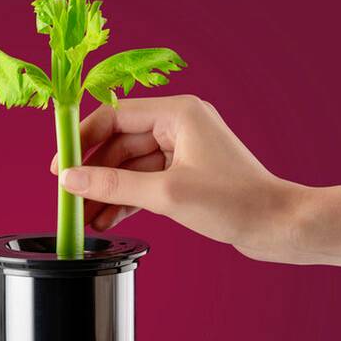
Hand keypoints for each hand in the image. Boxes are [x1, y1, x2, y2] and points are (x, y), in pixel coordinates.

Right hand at [50, 95, 307, 262]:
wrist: (280, 227)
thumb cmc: (236, 202)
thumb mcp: (166, 193)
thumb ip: (113, 184)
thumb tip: (70, 179)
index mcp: (177, 113)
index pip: (114, 116)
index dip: (83, 140)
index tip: (60, 165)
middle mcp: (178, 125)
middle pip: (118, 142)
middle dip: (93, 172)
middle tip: (69, 197)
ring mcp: (182, 150)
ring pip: (129, 165)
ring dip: (107, 190)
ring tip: (84, 216)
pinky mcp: (185, 174)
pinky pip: (144, 180)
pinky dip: (125, 198)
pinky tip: (106, 218)